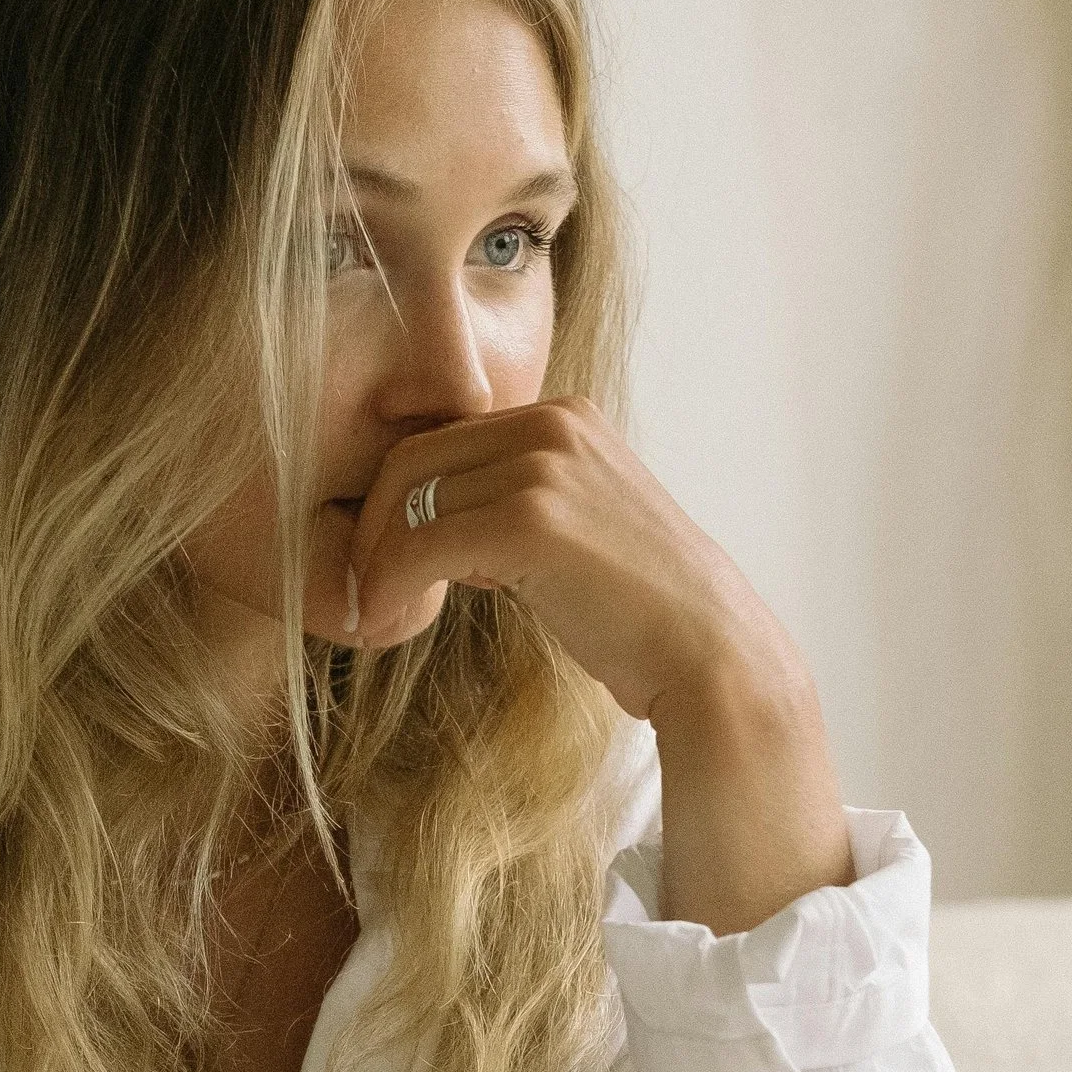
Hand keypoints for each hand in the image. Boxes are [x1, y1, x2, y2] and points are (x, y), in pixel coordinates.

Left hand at [347, 395, 802, 729]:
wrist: (709, 654)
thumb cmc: (641, 612)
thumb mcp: (576, 529)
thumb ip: (513, 506)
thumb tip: (428, 527)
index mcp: (564, 417)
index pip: (440, 441)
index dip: (394, 505)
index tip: (382, 564)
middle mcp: (553, 425)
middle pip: (411, 460)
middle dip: (371, 530)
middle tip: (362, 592)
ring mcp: (546, 467)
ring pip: (408, 503)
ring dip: (376, 565)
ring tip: (375, 615)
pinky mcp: (532, 522)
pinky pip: (421, 544)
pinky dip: (390, 585)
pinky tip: (389, 622)